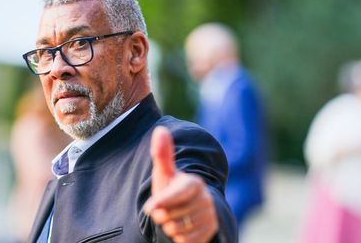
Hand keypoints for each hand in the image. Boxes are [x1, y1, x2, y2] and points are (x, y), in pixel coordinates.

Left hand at [143, 126, 218, 242]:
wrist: (188, 208)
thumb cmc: (172, 187)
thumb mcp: (165, 173)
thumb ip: (162, 154)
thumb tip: (160, 130)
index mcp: (195, 183)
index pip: (177, 195)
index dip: (162, 202)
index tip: (150, 207)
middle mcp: (205, 199)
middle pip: (174, 215)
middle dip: (163, 215)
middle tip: (164, 209)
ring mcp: (209, 216)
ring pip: (179, 230)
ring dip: (170, 226)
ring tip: (174, 217)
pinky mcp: (210, 232)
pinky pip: (187, 241)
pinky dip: (180, 237)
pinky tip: (181, 227)